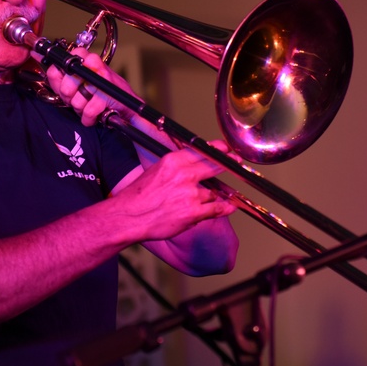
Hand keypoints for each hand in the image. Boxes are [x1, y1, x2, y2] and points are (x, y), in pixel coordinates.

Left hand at [45, 49, 137, 126]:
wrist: (125, 105)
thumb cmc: (98, 92)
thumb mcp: (75, 80)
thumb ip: (57, 71)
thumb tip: (35, 55)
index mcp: (82, 56)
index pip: (57, 66)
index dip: (58, 82)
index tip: (65, 87)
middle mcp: (92, 63)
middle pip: (65, 85)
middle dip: (70, 98)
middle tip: (78, 98)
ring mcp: (101, 77)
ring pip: (77, 100)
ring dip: (81, 109)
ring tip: (88, 105)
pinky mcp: (108, 92)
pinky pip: (88, 110)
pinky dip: (89, 118)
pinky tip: (94, 115)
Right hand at [112, 140, 236, 241]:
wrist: (129, 216)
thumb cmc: (138, 196)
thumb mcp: (156, 170)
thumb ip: (176, 166)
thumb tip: (192, 164)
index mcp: (173, 161)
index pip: (202, 151)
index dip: (218, 149)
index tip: (226, 149)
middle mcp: (184, 175)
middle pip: (214, 166)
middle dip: (228, 163)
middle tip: (237, 161)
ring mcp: (190, 194)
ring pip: (213, 192)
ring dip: (213, 195)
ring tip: (213, 196)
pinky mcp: (193, 212)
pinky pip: (216, 208)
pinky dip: (224, 208)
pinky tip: (230, 206)